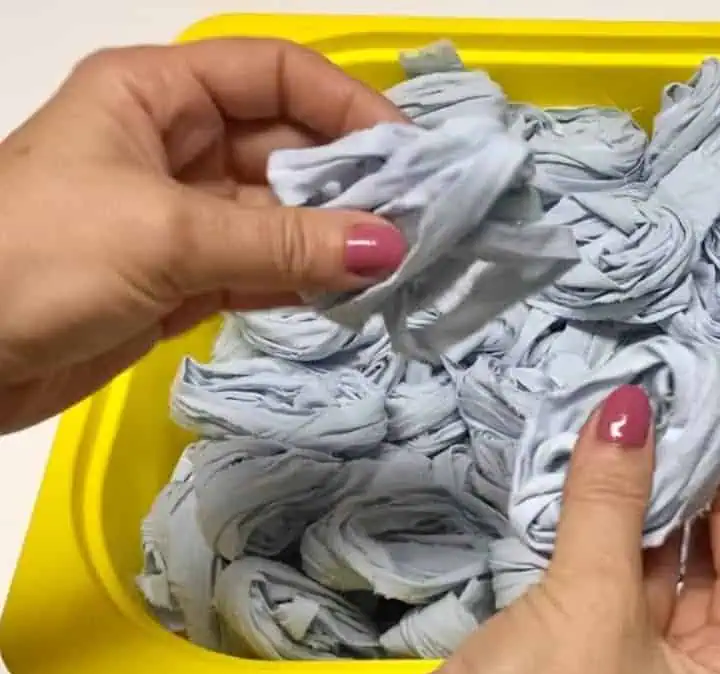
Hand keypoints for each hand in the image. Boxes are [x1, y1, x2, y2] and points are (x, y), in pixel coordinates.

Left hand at [0, 39, 408, 432]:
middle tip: (422, 224)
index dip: (346, 106)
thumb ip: (284, 241)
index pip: (274, 74)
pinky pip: (263, 267)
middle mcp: (174, 143)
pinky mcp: (181, 278)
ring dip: (336, 238)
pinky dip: (306, 281)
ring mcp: (180, 214)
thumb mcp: (166, 236)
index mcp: (156, 94)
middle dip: (353, 181)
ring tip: (403, 265)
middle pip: (287, 145)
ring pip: (281, 213)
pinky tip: (355, 295)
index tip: (410, 155)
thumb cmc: (37, 258)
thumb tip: (392, 247)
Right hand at [357, 385, 719, 673]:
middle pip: (696, 580)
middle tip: (670, 423)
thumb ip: (613, 506)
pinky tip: (572, 483)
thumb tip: (630, 410)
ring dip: (625, 514)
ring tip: (624, 436)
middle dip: (682, 502)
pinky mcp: (544, 669)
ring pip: (629, 580)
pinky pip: (575, 589)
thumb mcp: (596, 606)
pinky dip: (575, 537)